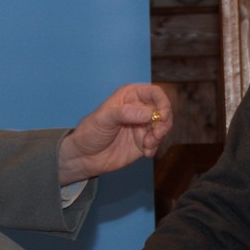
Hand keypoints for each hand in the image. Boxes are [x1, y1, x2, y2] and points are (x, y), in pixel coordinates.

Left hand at [57, 83, 172, 181]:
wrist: (85, 157)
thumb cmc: (90, 132)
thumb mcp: (104, 119)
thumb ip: (125, 113)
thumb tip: (149, 113)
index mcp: (130, 96)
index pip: (154, 93)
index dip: (163, 102)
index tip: (162, 116)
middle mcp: (140, 109)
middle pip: (164, 110)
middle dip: (164, 122)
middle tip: (156, 134)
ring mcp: (143, 126)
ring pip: (163, 127)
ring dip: (159, 136)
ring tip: (147, 145)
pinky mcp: (144, 142)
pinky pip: (157, 143)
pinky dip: (154, 148)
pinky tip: (145, 153)